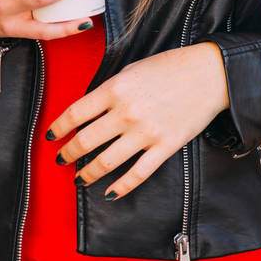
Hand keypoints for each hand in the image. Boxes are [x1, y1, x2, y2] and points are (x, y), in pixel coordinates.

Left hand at [46, 42, 229, 198]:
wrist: (208, 74)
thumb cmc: (170, 67)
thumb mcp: (132, 69)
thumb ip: (110, 90)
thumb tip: (89, 110)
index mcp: (116, 89)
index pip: (76, 113)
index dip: (59, 127)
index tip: (52, 135)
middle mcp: (126, 112)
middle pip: (85, 141)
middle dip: (68, 154)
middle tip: (62, 159)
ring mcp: (145, 132)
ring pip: (106, 162)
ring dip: (87, 174)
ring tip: (79, 178)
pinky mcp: (164, 147)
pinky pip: (137, 175)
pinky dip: (120, 188)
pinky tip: (109, 193)